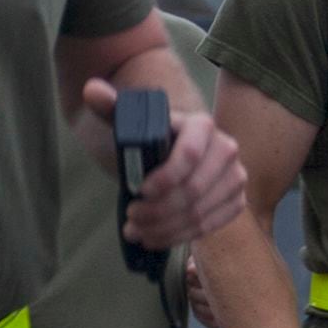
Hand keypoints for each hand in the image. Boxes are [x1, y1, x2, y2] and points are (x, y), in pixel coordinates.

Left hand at [89, 80, 248, 250]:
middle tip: (131, 217)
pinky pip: (209, 226)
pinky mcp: (235, 201)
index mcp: (202, 125)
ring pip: (200, 213)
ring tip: (136, 230)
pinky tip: (154, 237)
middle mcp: (226, 149)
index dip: (165, 178)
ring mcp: (234, 177)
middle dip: (158, 210)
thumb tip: (92, 89)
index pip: (190, 155)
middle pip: (193, 190)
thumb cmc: (146, 137)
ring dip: (164, 228)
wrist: (168, 154)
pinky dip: (179, 237)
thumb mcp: (128, 122)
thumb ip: (110, 106)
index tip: (138, 191)